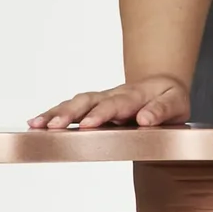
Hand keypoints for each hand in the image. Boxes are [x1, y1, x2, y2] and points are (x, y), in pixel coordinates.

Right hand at [28, 75, 193, 128]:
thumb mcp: (176, 103)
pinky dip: (53, 114)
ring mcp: (101, 99)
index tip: (87, 125)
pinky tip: (36, 124)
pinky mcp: (93, 106)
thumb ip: (161, 110)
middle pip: (88, 101)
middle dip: (70, 113)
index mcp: (135, 95)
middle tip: (55, 126)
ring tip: (37, 125)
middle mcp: (113, 95)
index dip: (101, 114)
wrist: (163, 85)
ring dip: (56, 113)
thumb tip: (144, 119)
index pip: (115, 104)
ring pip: (75, 103)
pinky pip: (71, 108)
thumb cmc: (169, 98)